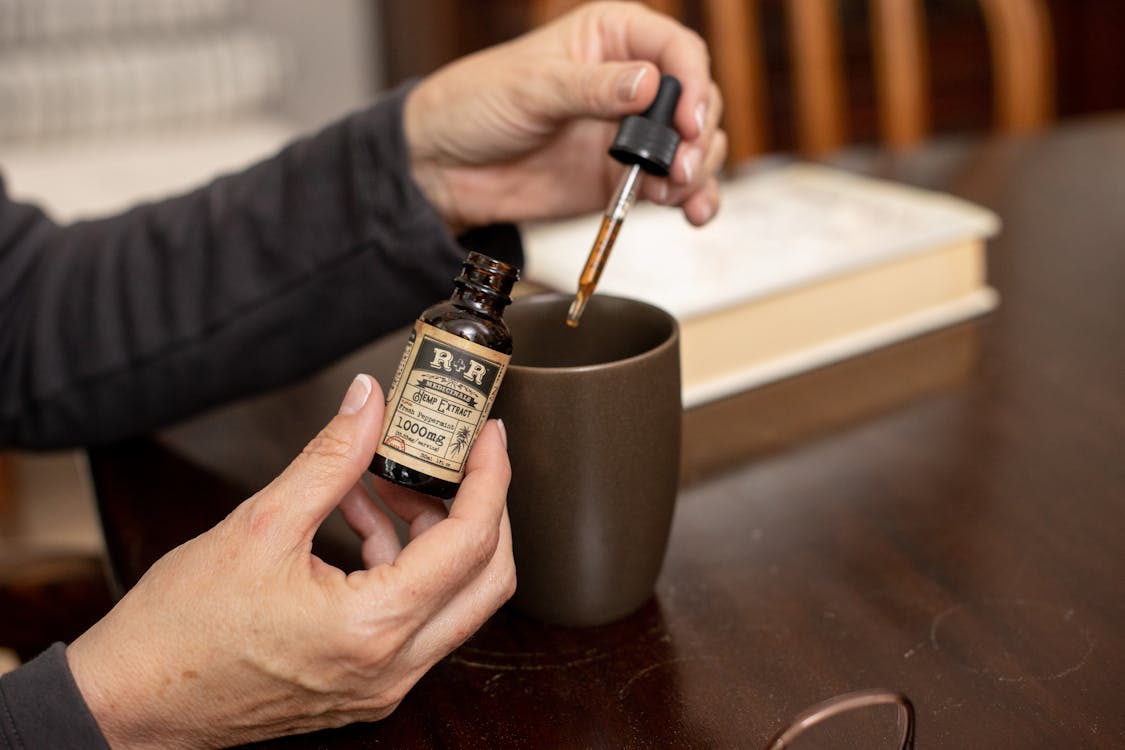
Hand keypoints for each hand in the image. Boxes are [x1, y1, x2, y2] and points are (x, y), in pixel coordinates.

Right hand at [67, 375, 514, 748]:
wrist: (132, 700)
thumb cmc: (181, 629)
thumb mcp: (261, 523)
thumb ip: (330, 457)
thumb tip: (369, 402)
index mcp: (372, 629)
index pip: (470, 542)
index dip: (489, 479)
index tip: (488, 437)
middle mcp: (391, 668)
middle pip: (485, 579)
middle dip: (481, 509)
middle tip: (459, 458)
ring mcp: (382, 684)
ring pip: (455, 601)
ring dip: (438, 535)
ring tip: (389, 482)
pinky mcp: (366, 685)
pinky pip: (416, 618)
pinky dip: (405, 564)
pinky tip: (363, 519)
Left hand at [405, 0, 725, 230]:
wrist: (444, 167)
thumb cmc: (476, 104)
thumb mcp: (532, 88)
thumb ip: (592, 88)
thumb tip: (647, 84)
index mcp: (612, 37)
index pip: (677, 49)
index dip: (693, 84)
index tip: (687, 119)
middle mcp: (630, 83)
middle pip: (696, 100)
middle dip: (697, 136)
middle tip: (679, 166)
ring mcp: (629, 134)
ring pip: (692, 146)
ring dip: (698, 171)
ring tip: (678, 192)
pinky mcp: (623, 178)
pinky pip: (672, 187)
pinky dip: (690, 200)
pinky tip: (690, 211)